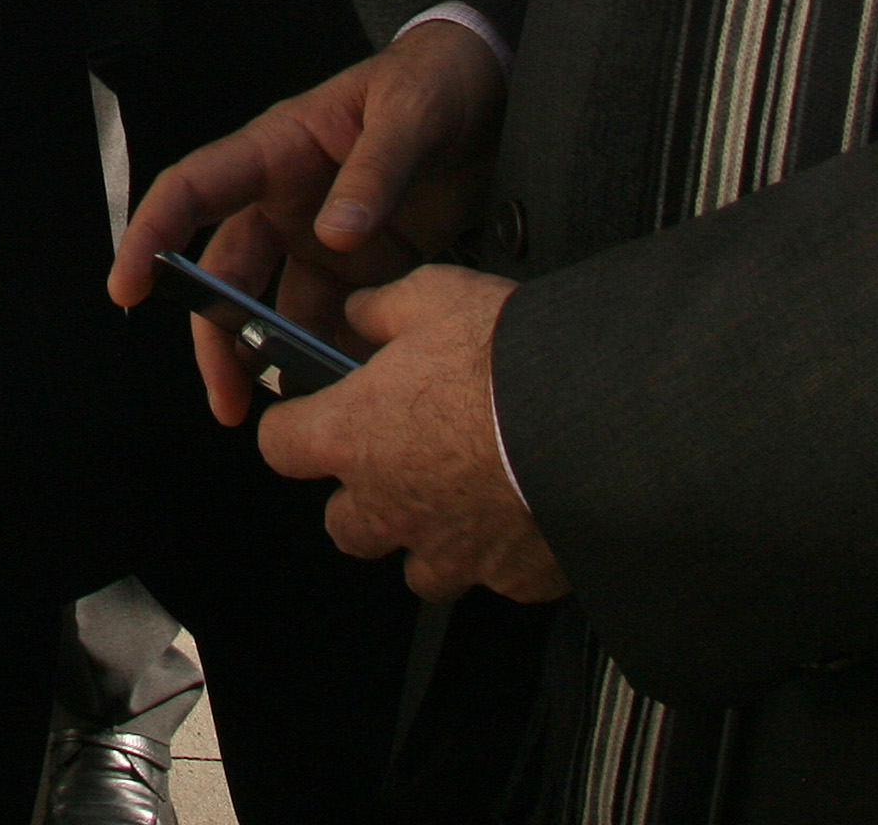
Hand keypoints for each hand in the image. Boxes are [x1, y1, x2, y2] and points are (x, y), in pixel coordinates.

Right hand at [109, 20, 504, 419]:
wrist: (492, 88)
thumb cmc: (436, 79)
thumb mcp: (409, 113)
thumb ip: (374, 172)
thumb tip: (334, 237)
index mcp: (278, 149)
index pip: (193, 189)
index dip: (151, 234)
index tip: (128, 287)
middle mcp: (286, 199)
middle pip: (228, 273)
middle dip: (217, 339)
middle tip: (228, 402)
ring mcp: (322, 235)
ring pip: (275, 305)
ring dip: (274, 358)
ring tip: (294, 413)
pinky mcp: (365, 263)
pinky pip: (337, 316)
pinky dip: (335, 354)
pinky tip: (348, 391)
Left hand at [256, 267, 565, 604]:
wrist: (597, 423)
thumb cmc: (509, 361)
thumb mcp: (434, 296)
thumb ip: (384, 310)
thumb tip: (362, 315)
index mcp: (353, 437)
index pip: (280, 446)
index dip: (294, 427)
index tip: (311, 415)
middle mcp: (389, 507)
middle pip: (344, 524)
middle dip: (365, 498)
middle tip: (404, 457)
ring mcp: (450, 552)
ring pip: (418, 568)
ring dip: (431, 537)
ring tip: (467, 495)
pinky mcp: (510, 580)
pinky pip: (492, 577)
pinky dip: (501, 554)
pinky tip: (524, 514)